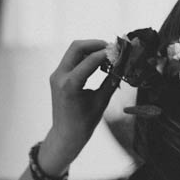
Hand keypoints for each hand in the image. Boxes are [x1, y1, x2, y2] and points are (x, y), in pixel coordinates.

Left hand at [40, 40, 119, 173]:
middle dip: (96, 44)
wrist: (66, 135)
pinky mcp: (58, 76)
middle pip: (77, 47)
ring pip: (74, 50)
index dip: (107, 53)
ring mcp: (57, 75)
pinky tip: (99, 61)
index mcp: (69, 85)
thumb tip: (123, 66)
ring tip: (108, 55)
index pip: (90, 60)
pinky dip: (86, 56)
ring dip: (91, 49)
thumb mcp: (101, 102)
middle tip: (113, 48)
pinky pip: (72, 59)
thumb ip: (111, 82)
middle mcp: (59, 76)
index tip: (121, 51)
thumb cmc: (84, 123)